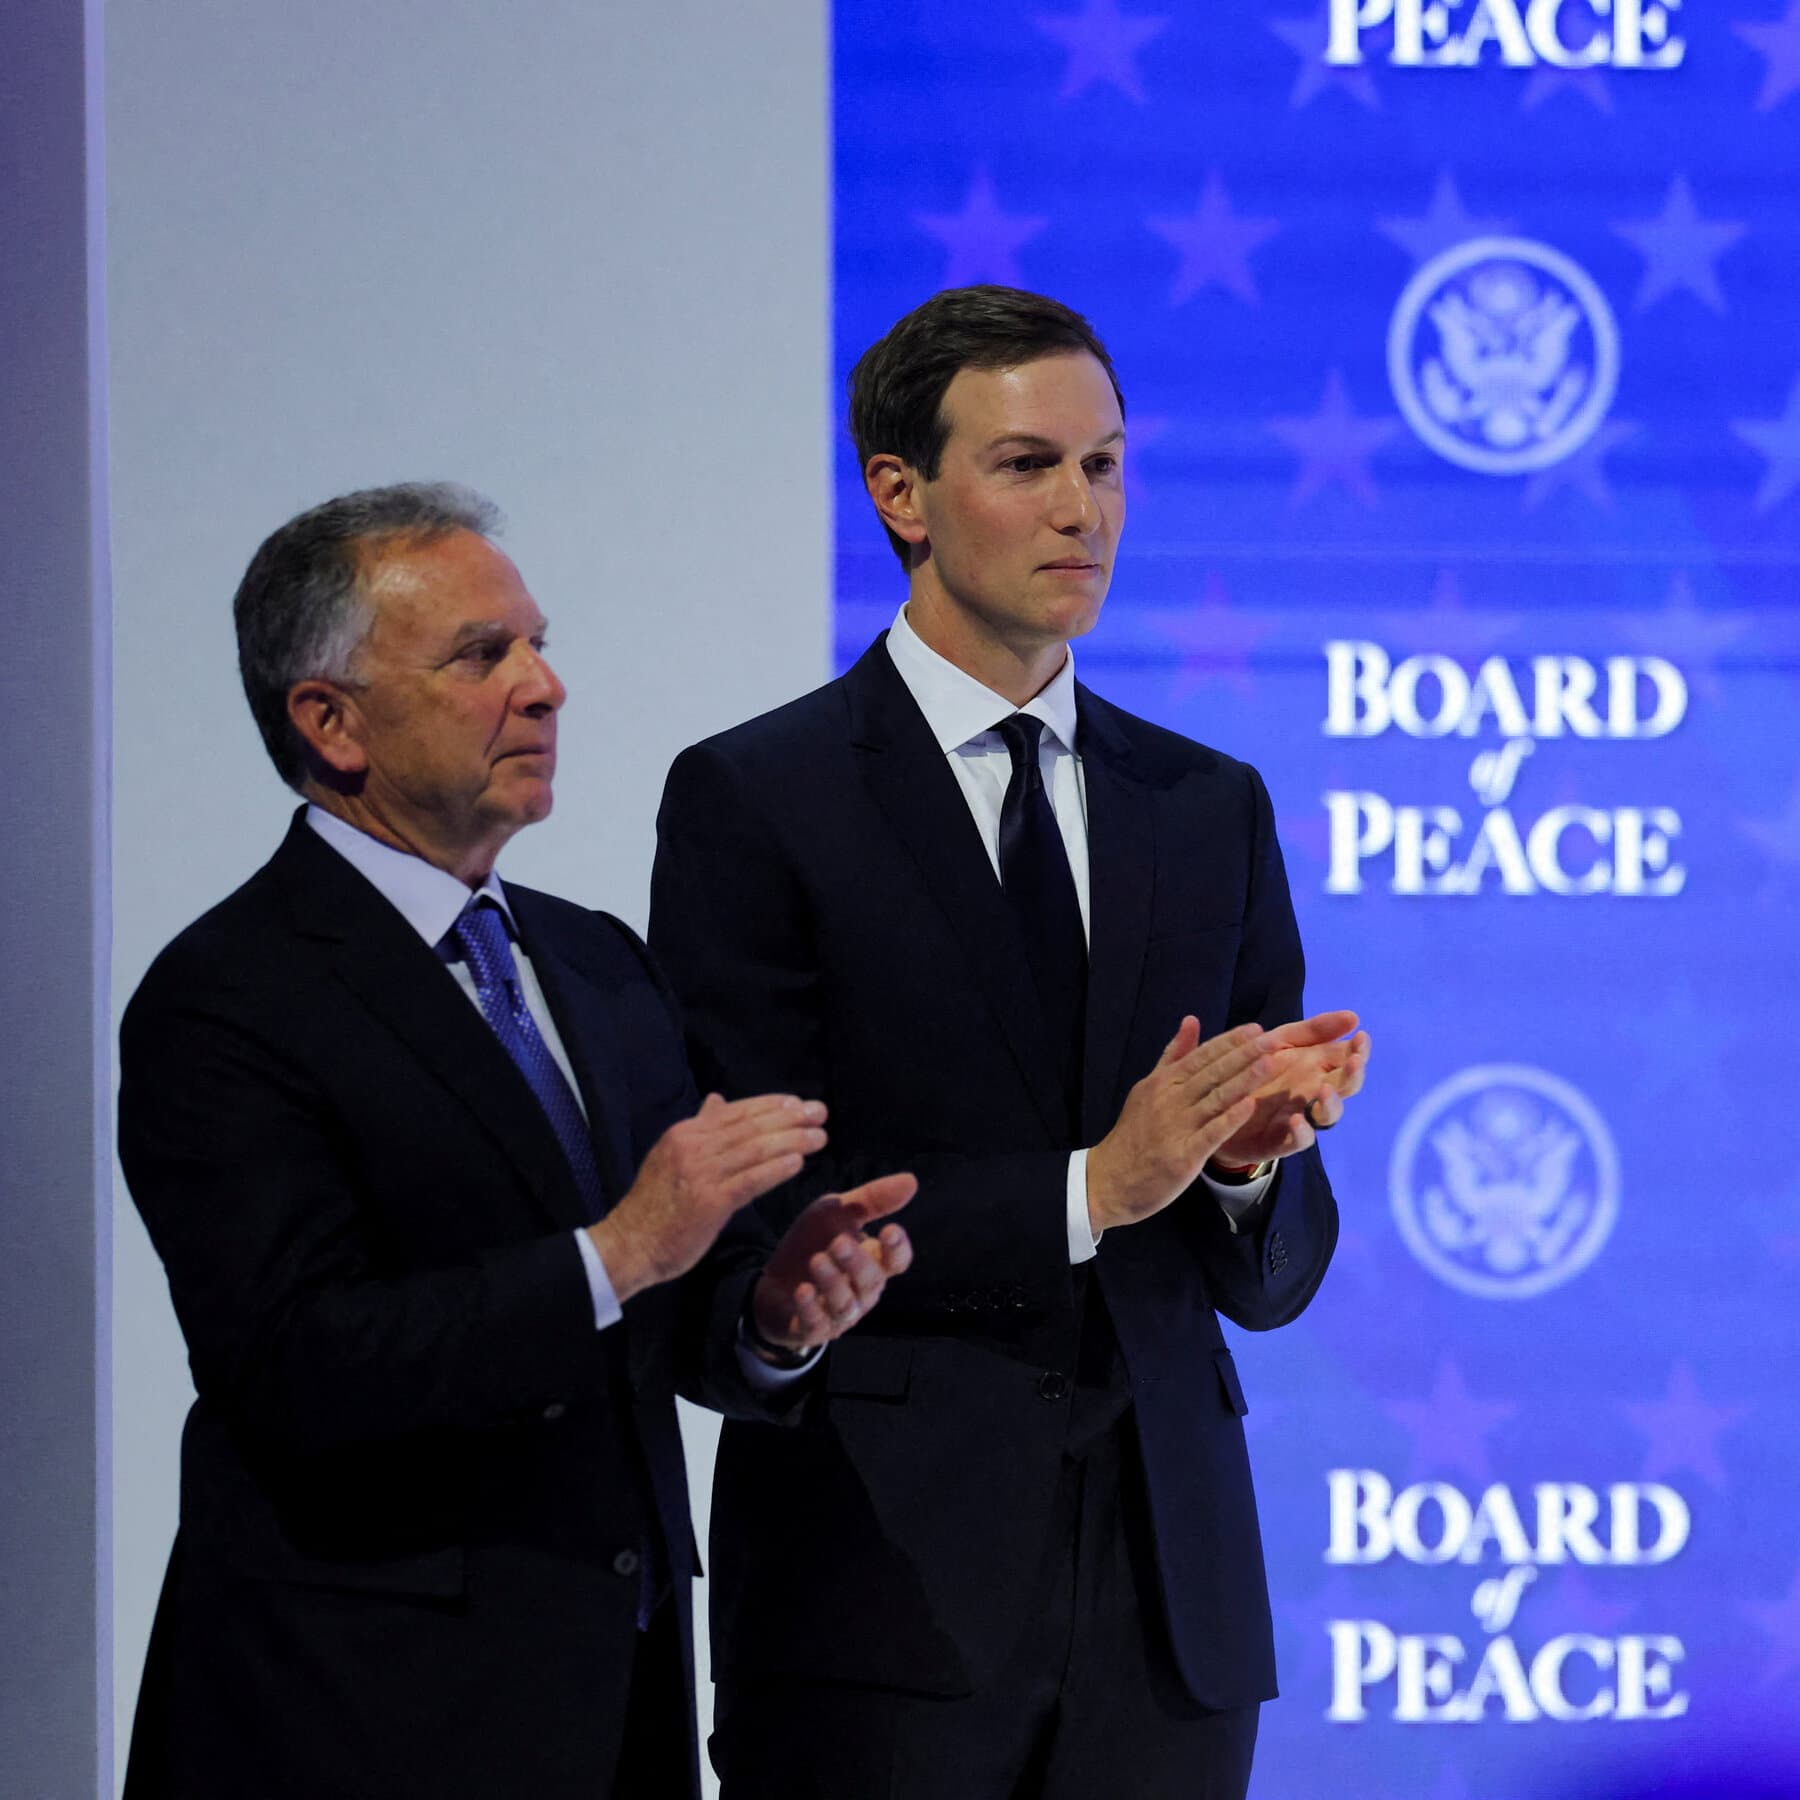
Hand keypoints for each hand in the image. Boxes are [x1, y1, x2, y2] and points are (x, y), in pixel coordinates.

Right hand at [589, 1092, 827, 1303]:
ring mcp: (700, 1173)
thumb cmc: (654, 1204)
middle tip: (820, 1112)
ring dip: (792, 1141)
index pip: (736, 1111)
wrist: (629, 1244)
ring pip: (755, 1150)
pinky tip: (798, 1163)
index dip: (771, 1105)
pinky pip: (749, 1181)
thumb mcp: (671, 1155)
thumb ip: (699, 1128)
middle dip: (790, 1118)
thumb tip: (717, 1099)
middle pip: (750, 1126)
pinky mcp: (709, 1202)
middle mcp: (693, 1146)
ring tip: (819, 1137)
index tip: (799, 1102)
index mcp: (685, 1132)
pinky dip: (775, 1169)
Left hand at [751, 1174, 916, 1352]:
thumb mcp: (837, 1213)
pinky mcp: (811, 1329)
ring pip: (845, 1304)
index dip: (897, 1249)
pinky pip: (816, 1324)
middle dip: (857, 1263)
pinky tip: (802, 1291)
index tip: (890, 1229)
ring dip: (833, 1283)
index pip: (897, 1261)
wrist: (771, 1278)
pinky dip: (810, 1309)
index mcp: (872, 1262)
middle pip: (871, 1282)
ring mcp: (838, 1314)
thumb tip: (912, 1180)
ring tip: (817, 1261)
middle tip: (838, 1243)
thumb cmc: (813, 1244)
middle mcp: (861, 1292)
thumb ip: (871, 1200)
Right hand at [1086, 1019, 1271, 1234]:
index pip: (1201, 1056)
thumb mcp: (1148, 1088)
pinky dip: (1230, 1119)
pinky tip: (1250, 1106)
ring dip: (1244, 1080)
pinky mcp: (1182, 1155)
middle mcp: (1169, 1099)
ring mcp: (1176, 1127)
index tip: (1256, 1030)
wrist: (1109, 1178)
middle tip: (1272, 1040)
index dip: (1229, 1042)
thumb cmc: (1134, 1134)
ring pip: (1215, 1099)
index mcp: (1163, 1082)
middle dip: (1244, 1055)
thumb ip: (1173, 1056)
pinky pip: (1210, 1134)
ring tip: (1270, 1064)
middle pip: (1212, 1073)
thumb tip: (1191, 1020)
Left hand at [1208, 1012, 1369, 1173]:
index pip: (1347, 1058)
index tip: (1361, 1037)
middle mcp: (1315, 1093)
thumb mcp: (1281, 1042)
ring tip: (1325, 1090)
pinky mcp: (1282, 1140)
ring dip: (1331, 1103)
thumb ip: (1313, 1030)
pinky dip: (1301, 1131)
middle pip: (1345, 1086)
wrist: (1219, 1107)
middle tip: (1354, 1062)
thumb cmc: (1256, 1070)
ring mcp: (1302, 1117)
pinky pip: (1299, 1140)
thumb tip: (1353, 1016)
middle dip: (1353, 1074)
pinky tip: (1296, 1120)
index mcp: (1317, 1067)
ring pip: (1328, 1115)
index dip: (1358, 1049)